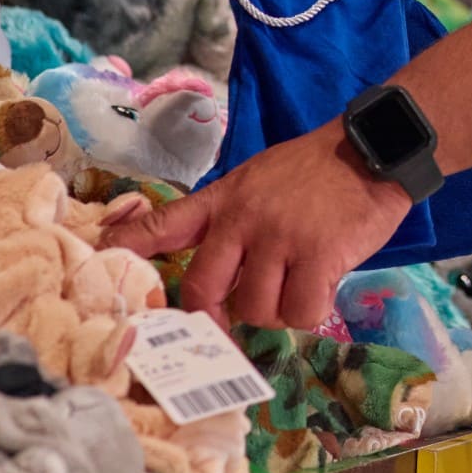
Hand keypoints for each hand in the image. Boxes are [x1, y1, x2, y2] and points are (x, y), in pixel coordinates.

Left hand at [102, 124, 409, 329]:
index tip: (100, 260)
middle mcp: (243, 219)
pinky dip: (310, 311)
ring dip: (275, 311)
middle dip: (215, 316)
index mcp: (225, 199)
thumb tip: (214, 271)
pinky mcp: (318, 256)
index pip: (165, 223)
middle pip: (202, 289)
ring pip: (254, 309)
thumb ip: (231, 218)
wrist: (371, 151)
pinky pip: (299, 312)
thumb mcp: (258, 179)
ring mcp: (280, 238)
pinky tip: (322, 288)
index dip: (129, 247)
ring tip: (296, 286)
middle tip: (233, 321)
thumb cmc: (315, 169)